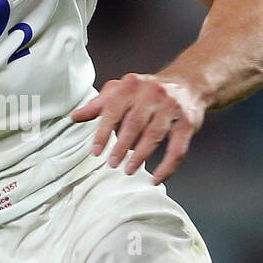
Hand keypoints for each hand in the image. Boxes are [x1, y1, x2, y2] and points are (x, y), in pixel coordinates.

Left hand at [70, 73, 205, 183]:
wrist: (188, 84)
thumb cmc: (148, 90)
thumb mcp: (122, 91)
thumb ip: (99, 105)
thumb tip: (75, 116)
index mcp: (131, 85)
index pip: (113, 110)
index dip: (103, 132)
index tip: (96, 151)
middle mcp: (152, 93)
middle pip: (134, 123)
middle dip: (121, 145)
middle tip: (111, 163)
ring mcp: (171, 108)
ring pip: (154, 135)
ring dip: (141, 155)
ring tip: (129, 170)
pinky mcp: (187, 123)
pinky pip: (178, 148)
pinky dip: (167, 166)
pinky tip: (157, 178)